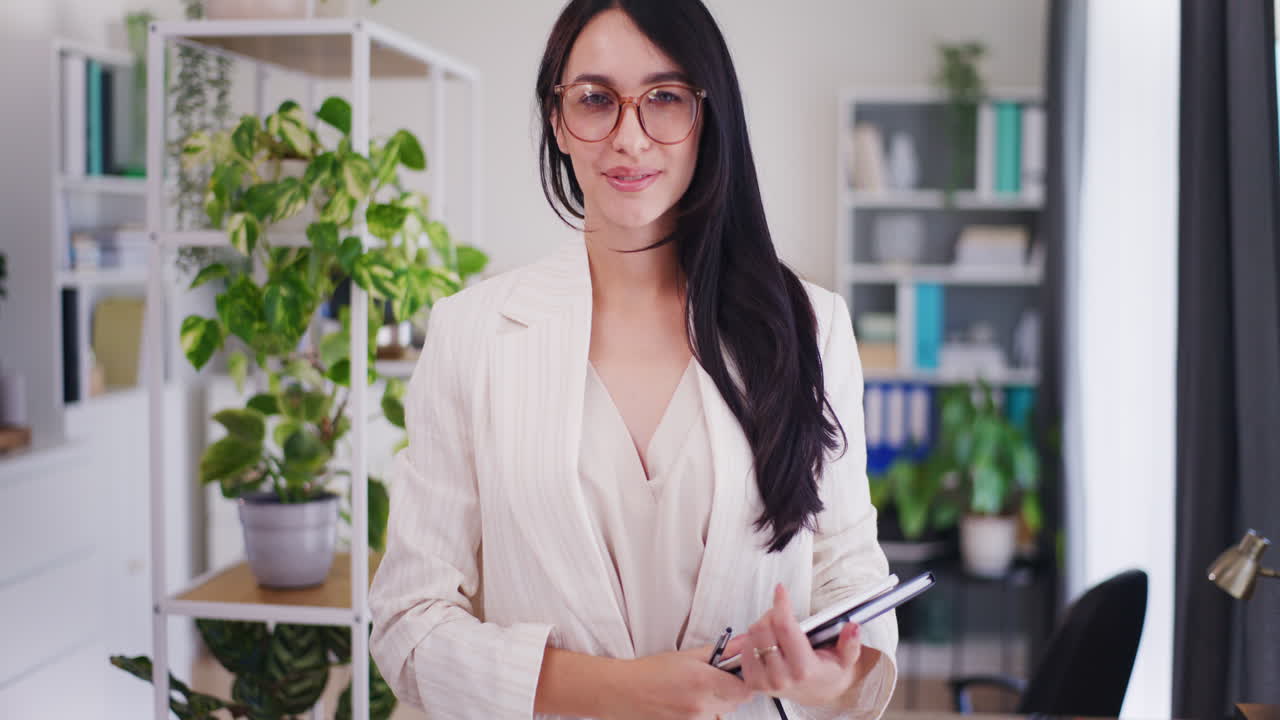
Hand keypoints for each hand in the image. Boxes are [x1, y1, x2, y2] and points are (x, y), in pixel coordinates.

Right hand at [601, 643, 751, 719]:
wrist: (622, 692)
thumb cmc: (650, 671)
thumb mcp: (686, 656)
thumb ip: (720, 652)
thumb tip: (743, 642)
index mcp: (704, 681)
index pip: (745, 690)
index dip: (743, 681)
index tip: (736, 675)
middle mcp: (701, 706)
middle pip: (735, 703)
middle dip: (730, 691)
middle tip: (712, 680)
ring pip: (720, 715)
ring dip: (715, 705)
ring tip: (694, 693)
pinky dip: (702, 715)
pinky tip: (686, 704)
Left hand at [722, 583, 863, 707]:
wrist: (815, 693)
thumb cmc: (828, 671)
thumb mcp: (845, 659)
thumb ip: (849, 643)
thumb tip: (853, 627)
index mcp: (804, 669)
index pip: (784, 627)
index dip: (781, 603)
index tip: (781, 589)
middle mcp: (782, 677)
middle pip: (763, 628)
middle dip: (772, 613)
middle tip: (783, 612)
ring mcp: (765, 682)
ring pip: (752, 636)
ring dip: (763, 624)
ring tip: (777, 627)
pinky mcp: (752, 683)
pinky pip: (744, 649)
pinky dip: (753, 639)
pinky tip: (767, 640)